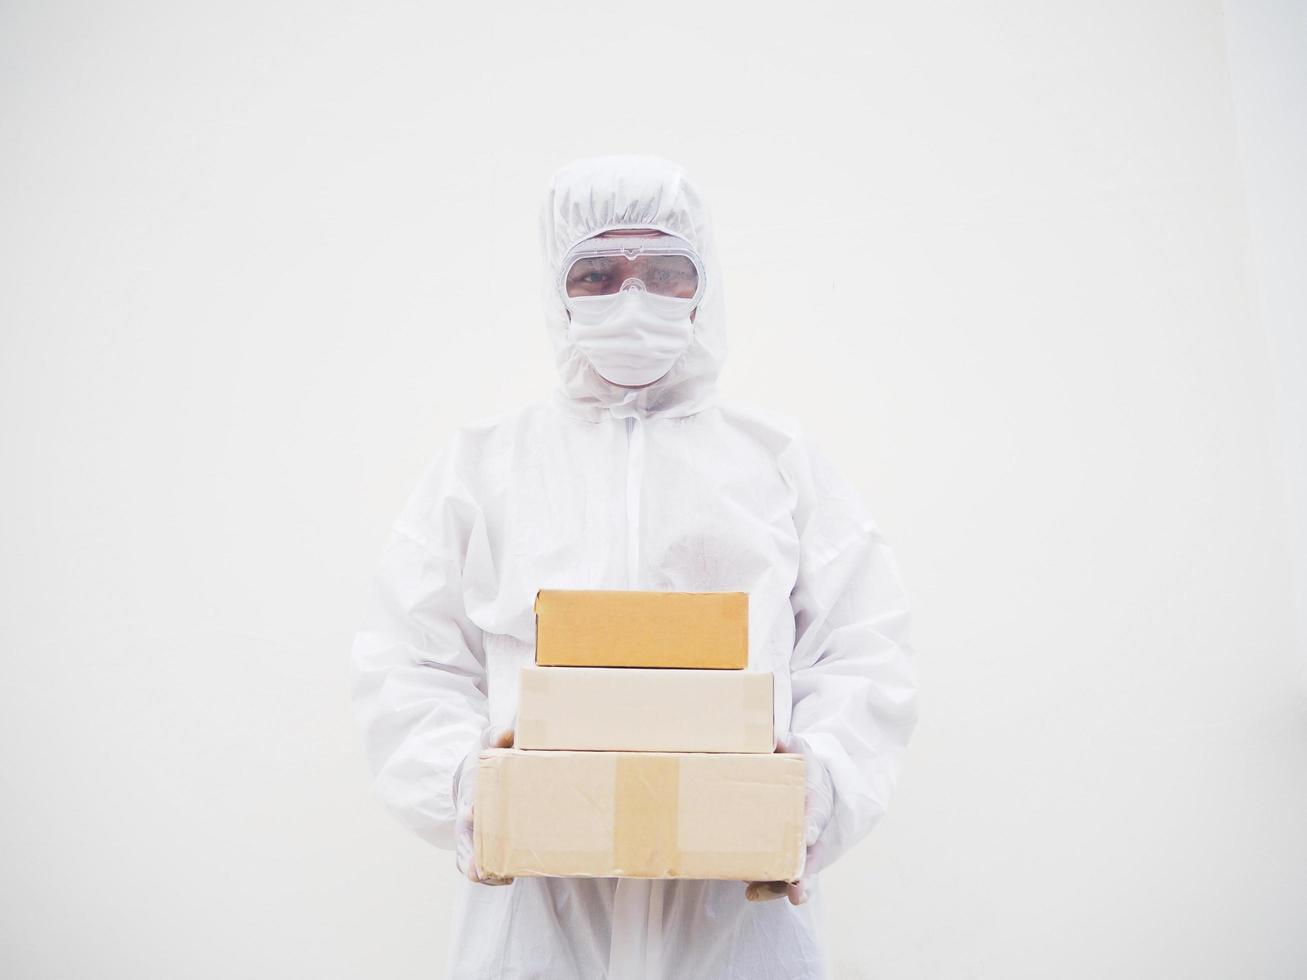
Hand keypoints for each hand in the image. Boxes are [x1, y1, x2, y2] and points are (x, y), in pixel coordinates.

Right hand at [454, 726, 514, 884]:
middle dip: (471, 856)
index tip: (473, 814)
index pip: (466, 806)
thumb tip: (506, 734)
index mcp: (468, 795)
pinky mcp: (483, 847)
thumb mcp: (487, 742)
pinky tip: (507, 878)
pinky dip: (492, 875)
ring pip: (471, 859)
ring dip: (482, 872)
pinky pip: (483, 865)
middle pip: (465, 842)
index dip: (469, 812)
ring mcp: (473, 836)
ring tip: (501, 879)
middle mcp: (466, 820)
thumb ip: (496, 736)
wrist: (474, 777)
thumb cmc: (483, 761)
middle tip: (478, 870)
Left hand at [744, 733, 832, 905]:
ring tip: (757, 893)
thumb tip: (775, 737)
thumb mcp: (800, 750)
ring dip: (779, 886)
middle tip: (796, 890)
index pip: (816, 818)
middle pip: (809, 858)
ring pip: (794, 874)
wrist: (811, 785)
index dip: (811, 827)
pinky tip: (751, 892)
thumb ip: (788, 743)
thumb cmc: (803, 769)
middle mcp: (810, 832)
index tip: (808, 836)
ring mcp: (799, 850)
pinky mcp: (784, 859)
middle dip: (803, 875)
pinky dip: (768, 887)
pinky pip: (779, 877)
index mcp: (816, 804)